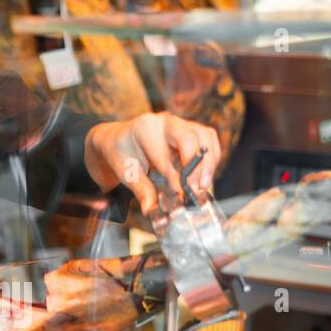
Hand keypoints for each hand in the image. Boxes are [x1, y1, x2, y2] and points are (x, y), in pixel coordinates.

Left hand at [84, 112, 220, 215]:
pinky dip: (212, 157)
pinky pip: (209, 139)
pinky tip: (205, 175)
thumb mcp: (126, 171)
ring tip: (204, 184)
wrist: (119, 139)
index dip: (175, 175)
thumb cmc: (121, 153)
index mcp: (144, 128)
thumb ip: (141, 189)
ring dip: (209, 161)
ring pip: (205, 136)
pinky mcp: (191, 129)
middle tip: (197, 188)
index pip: (164, 153)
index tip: (182, 193)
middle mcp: (164, 121)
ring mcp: (179, 123)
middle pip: (190, 138)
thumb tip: (150, 209)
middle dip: (196, 165)